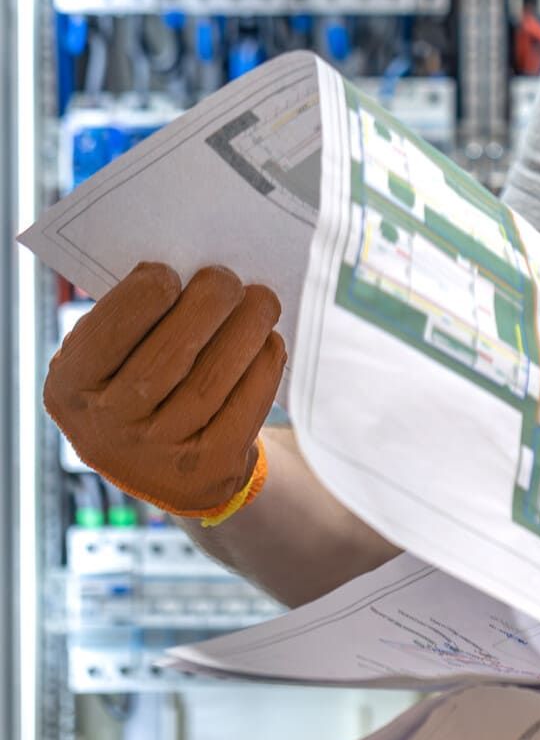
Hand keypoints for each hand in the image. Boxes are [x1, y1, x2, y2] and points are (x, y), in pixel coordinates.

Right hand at [44, 262, 284, 516]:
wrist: (168, 467)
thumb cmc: (139, 380)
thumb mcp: (112, 356)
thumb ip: (133, 317)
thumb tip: (190, 266)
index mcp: (70, 389)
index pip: (105, 334)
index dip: (141, 297)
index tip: (168, 273)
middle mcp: (106, 430)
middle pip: (167, 356)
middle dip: (206, 304)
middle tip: (227, 278)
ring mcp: (157, 458)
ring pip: (212, 380)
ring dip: (246, 328)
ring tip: (262, 300)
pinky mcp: (208, 473)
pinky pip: (245, 407)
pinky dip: (264, 366)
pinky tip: (268, 340)